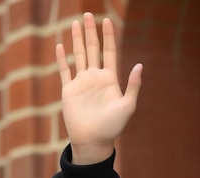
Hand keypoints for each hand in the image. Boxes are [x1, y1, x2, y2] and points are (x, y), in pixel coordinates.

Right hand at [56, 12, 141, 164]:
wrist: (94, 141)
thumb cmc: (113, 126)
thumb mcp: (128, 106)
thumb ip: (133, 85)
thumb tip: (140, 65)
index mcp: (110, 79)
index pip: (109, 52)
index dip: (108, 36)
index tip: (107, 20)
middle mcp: (96, 77)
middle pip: (93, 49)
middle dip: (90, 32)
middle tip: (87, 14)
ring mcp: (82, 82)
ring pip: (79, 55)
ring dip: (76, 39)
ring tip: (74, 23)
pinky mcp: (68, 90)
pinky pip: (64, 70)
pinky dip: (62, 58)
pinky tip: (60, 45)